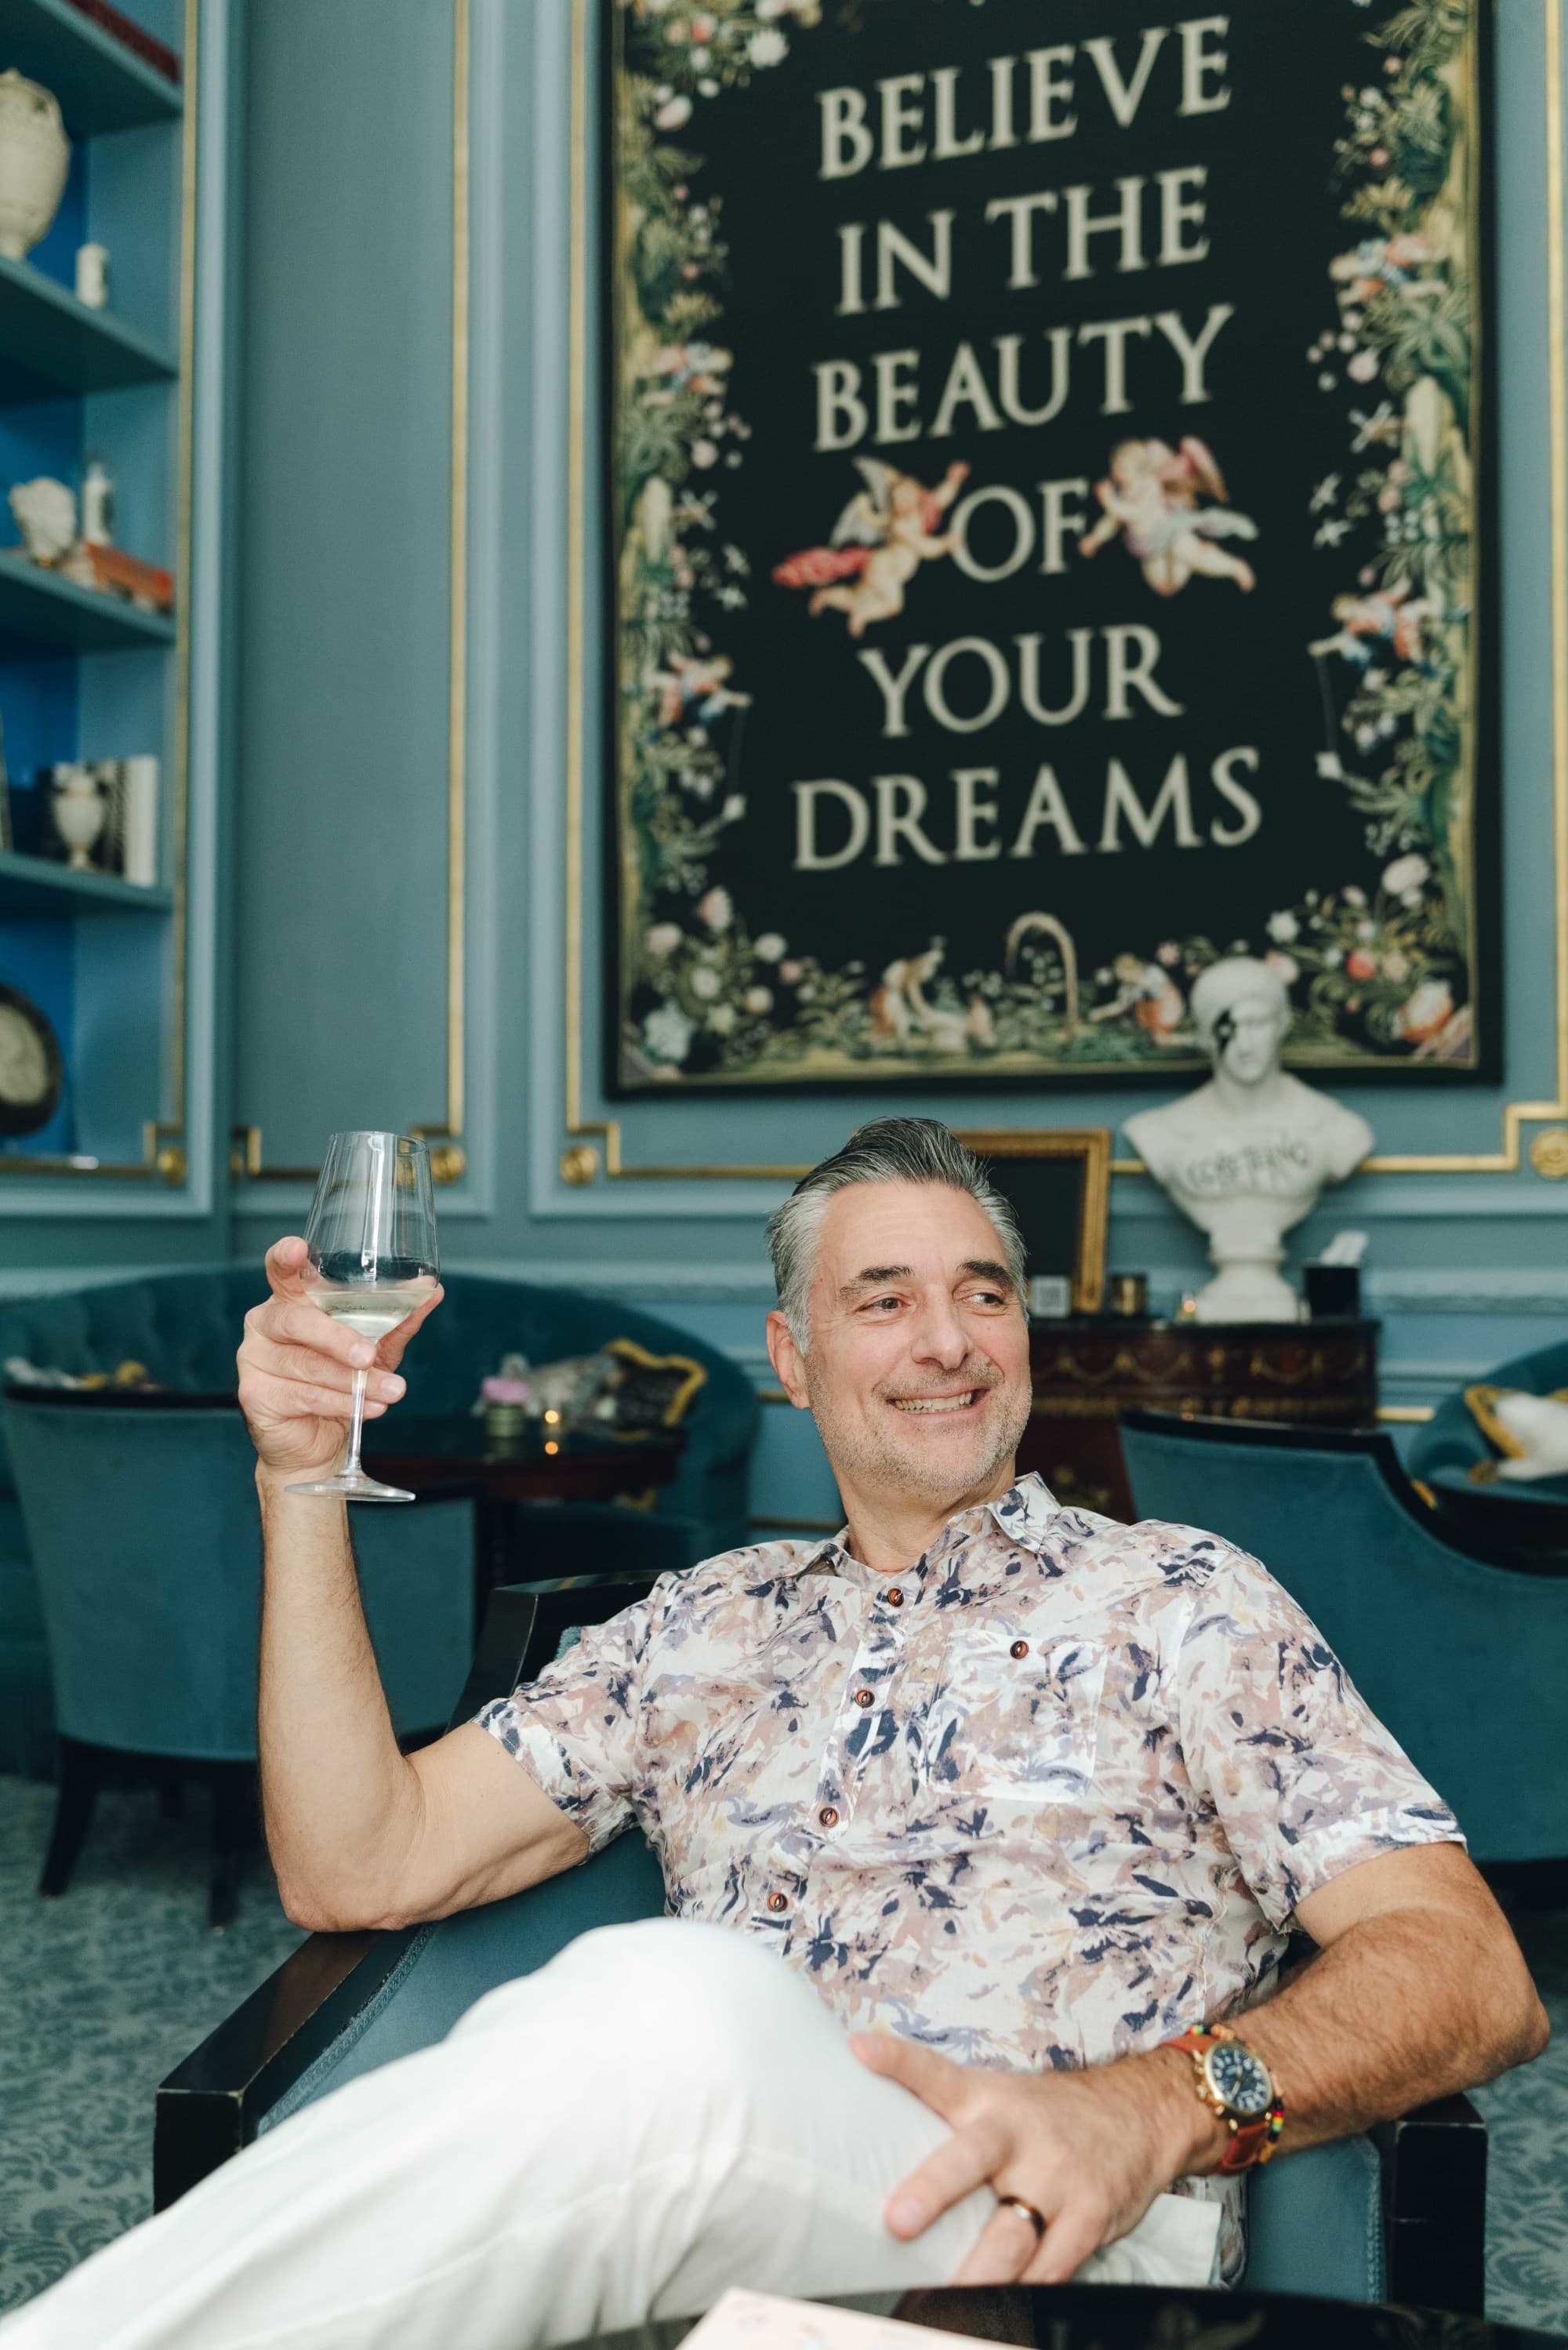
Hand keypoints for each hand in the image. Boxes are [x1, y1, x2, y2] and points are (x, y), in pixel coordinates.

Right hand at [236, 1236, 443, 1480]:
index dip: (285, 1257)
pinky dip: (341, 1402)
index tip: (298, 1248)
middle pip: (297, 1321)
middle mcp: (266, 1324)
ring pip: (307, 1364)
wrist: (317, 1443)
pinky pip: (303, 1394)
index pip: (280, 1271)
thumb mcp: (376, 1347)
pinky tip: (367, 1408)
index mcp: (291, 1301)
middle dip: (338, 1339)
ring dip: (354, 1381)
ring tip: (391, 1391)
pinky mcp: (255, 1394)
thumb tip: (432, 1290)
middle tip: (369, 1356)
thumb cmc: (342, 1382)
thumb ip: (398, 1318)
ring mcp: (254, 1358)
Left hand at [850, 2034, 1202, 2285]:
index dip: (900, 2061)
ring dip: (978, 2270)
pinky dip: (1026, 2291)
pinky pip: (1053, 2266)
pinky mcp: (1091, 2216)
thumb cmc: (1045, 2117)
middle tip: (897, 2221)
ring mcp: (1057, 2177)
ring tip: (945, 2300)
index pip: (937, 2075)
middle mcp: (1018, 2134)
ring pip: (1012, 2232)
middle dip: (934, 2191)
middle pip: (971, 2157)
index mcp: (988, 2101)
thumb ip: (946, 2110)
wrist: (1136, 2114)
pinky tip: (1000, 2309)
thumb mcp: (999, 2097)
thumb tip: (870, 2108)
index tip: (862, 2052)